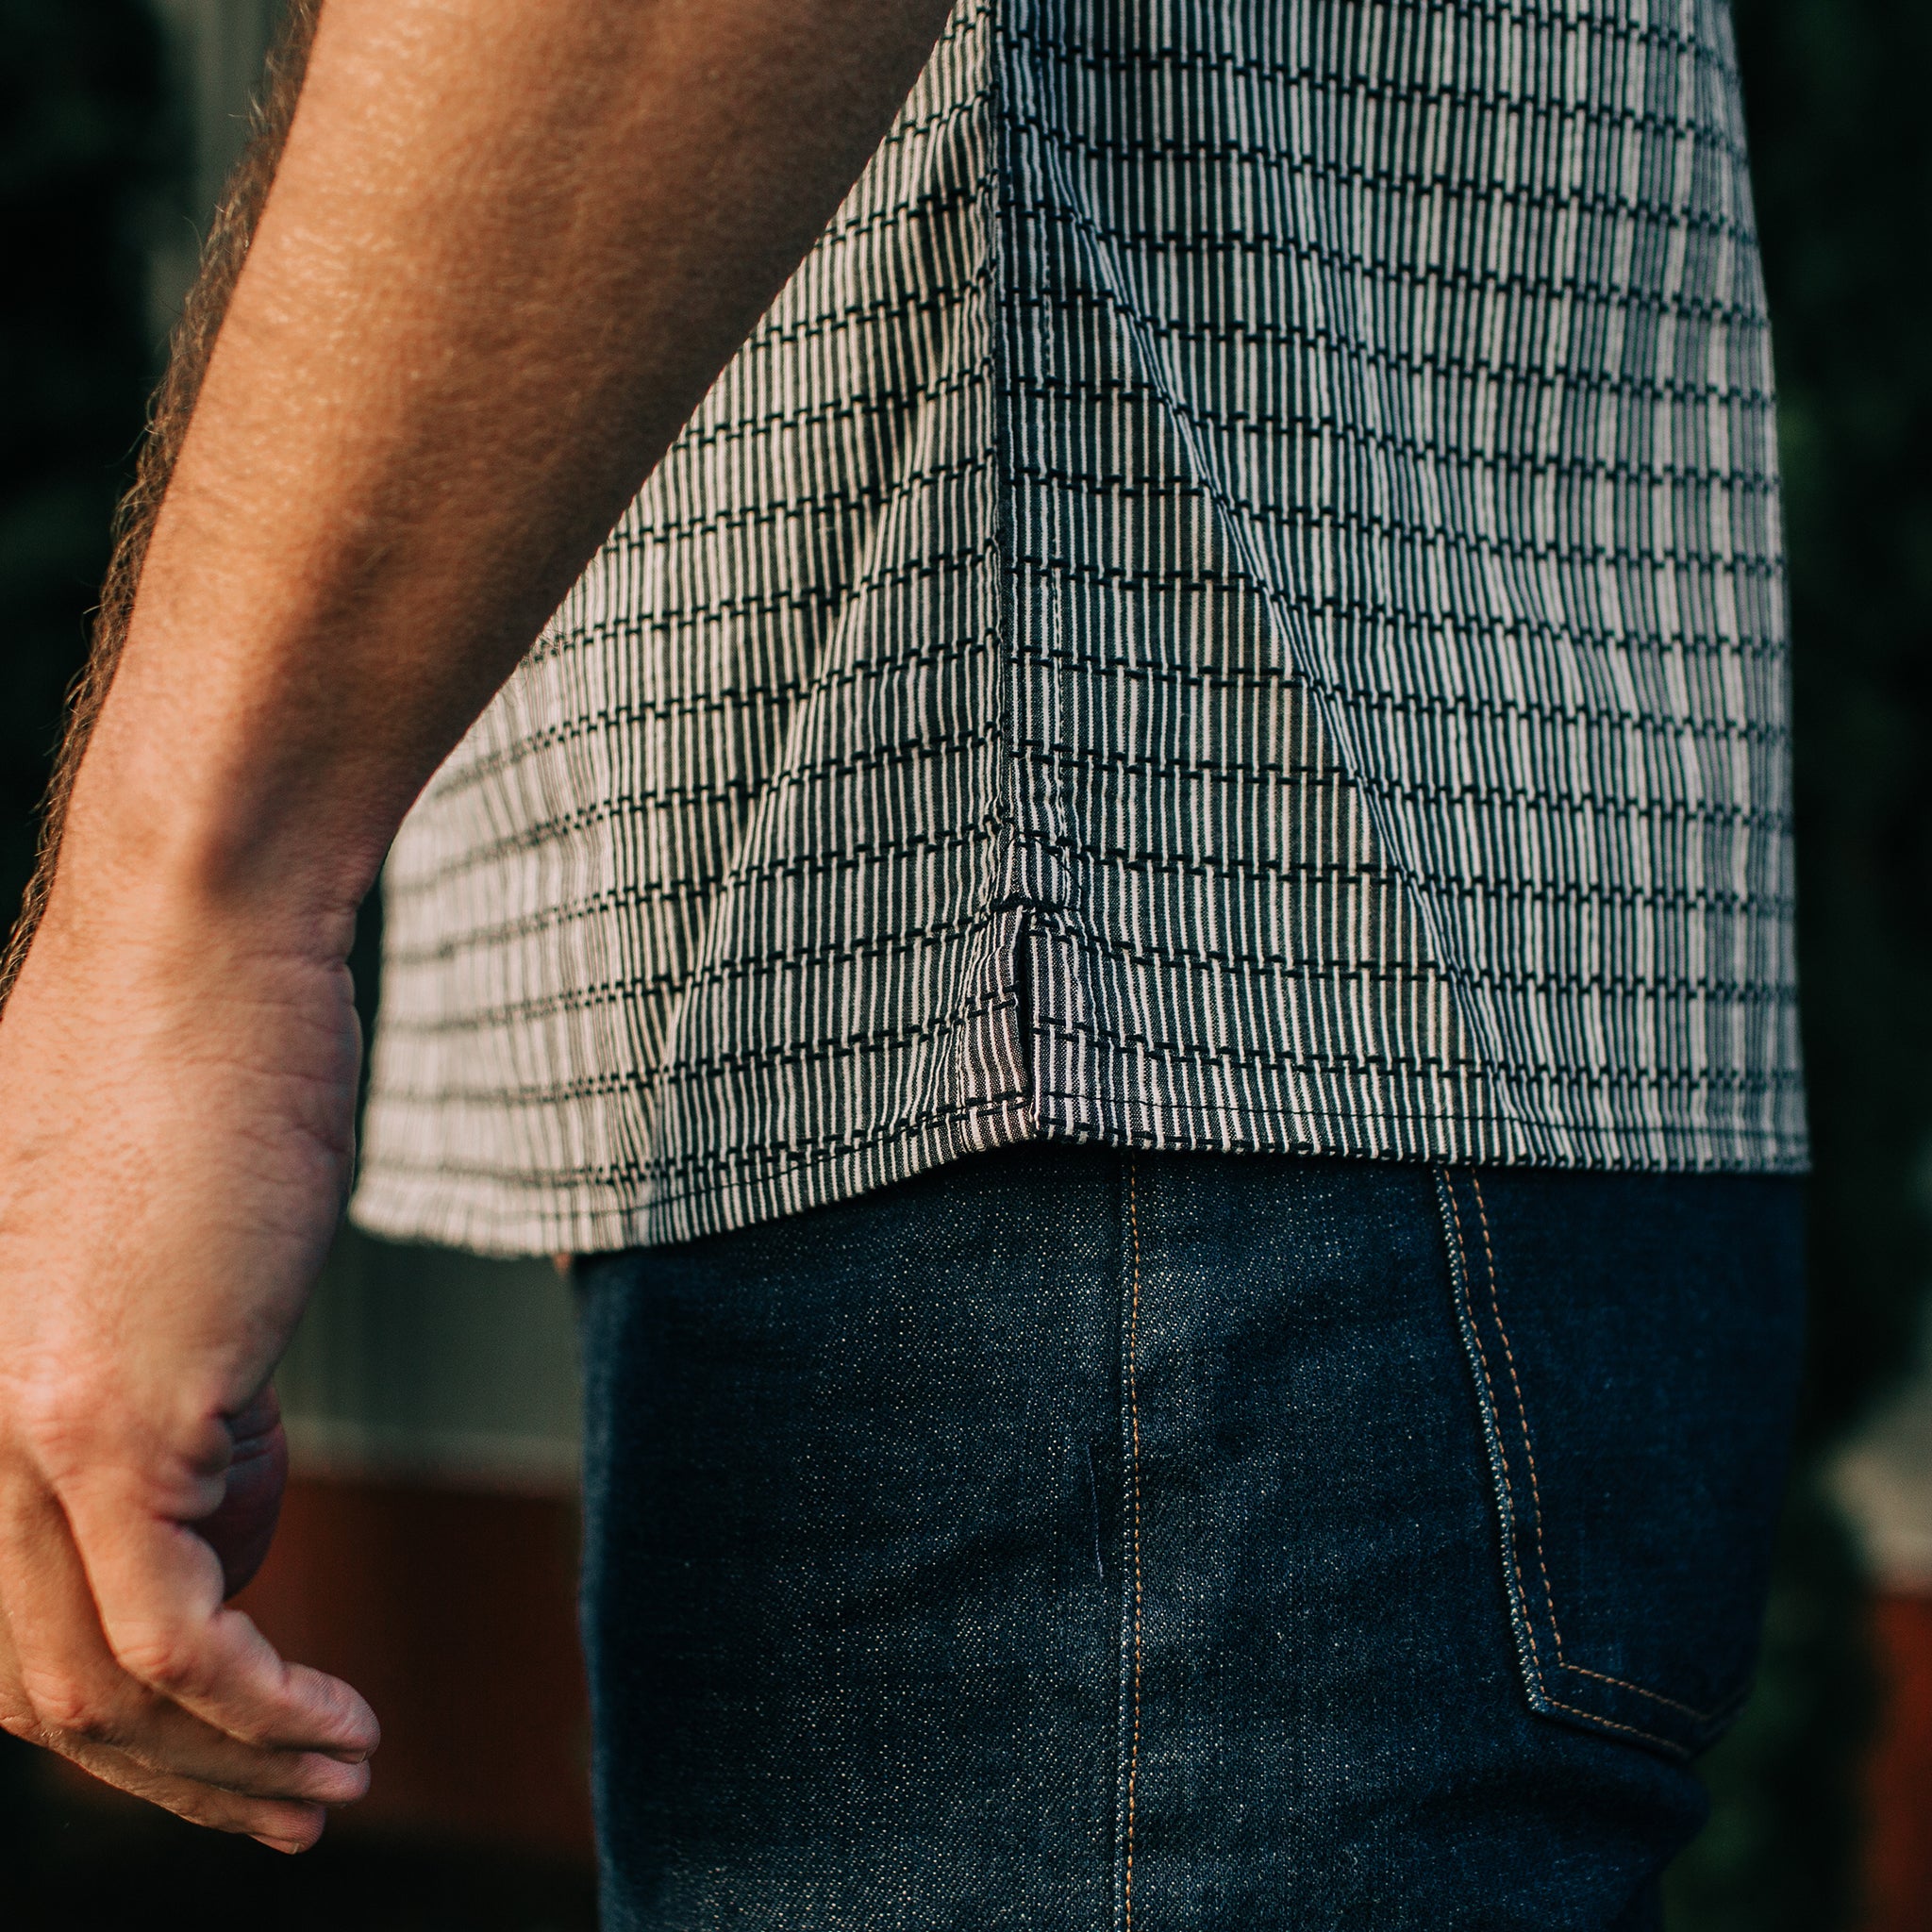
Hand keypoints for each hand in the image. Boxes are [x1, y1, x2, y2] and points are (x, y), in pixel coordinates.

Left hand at [0, 870, 378, 1848]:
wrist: (200, 946)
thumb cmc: (197, 1069)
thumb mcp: (171, 1259)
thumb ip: (178, 1387)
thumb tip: (235, 1493)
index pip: (9, 1619)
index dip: (118, 1719)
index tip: (232, 1750)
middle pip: (36, 1685)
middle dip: (171, 1778)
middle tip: (291, 1806)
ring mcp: (19, 1430)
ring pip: (92, 1689)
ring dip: (224, 1764)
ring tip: (333, 1778)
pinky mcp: (111, 1414)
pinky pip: (175, 1631)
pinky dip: (255, 1709)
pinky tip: (337, 1721)